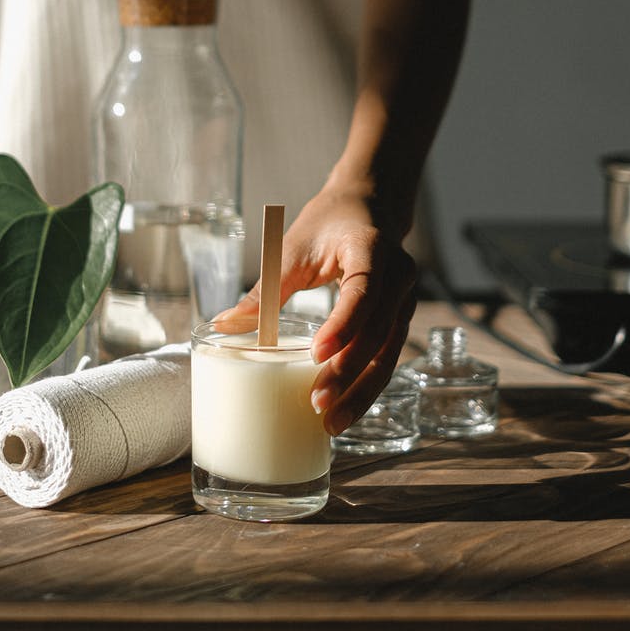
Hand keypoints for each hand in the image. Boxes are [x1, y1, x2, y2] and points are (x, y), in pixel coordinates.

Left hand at [214, 187, 416, 435]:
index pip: (363, 292)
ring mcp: (405, 300)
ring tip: (331, 422)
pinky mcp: (400, 319)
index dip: (343, 326)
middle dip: (350, 373)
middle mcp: (399, 276)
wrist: (369, 208)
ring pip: (389, 354)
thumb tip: (224, 325)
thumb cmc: (328, 224)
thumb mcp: (293, 248)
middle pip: (380, 333)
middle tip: (319, 404)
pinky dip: (367, 384)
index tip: (316, 355)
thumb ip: (266, 289)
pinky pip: (387, 357)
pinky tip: (346, 409)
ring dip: (362, 391)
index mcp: (372, 250)